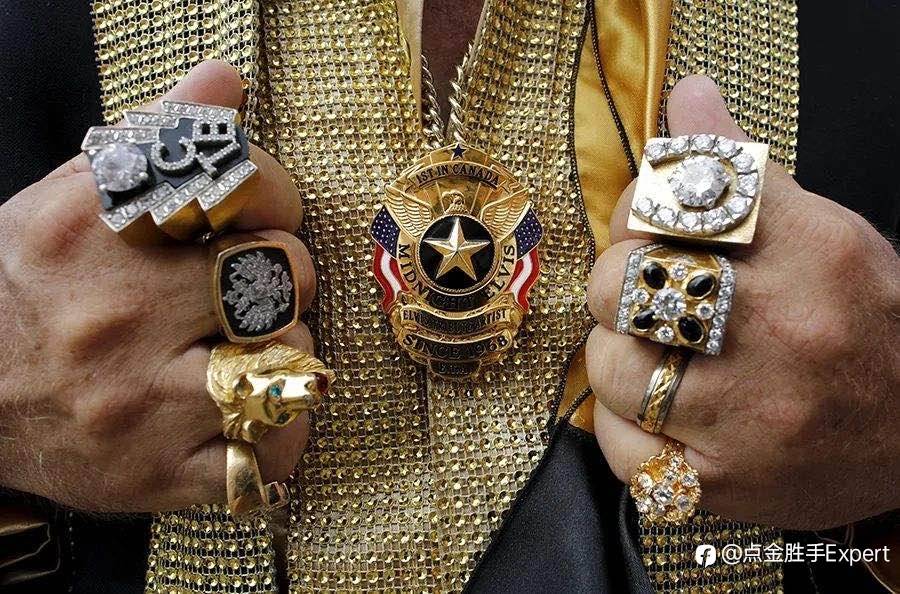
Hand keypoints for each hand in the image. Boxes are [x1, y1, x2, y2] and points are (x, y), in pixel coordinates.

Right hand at [0, 61, 316, 511]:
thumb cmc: (33, 291)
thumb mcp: (73, 199)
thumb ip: (155, 136)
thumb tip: (225, 81)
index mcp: (92, 232)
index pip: (244, 184)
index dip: (276, 196)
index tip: (258, 213)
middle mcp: (115, 317)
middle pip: (286, 274)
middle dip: (285, 277)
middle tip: (249, 289)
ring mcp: (139, 407)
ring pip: (293, 361)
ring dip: (283, 351)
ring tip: (235, 348)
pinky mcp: (159, 477)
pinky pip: (273, 451)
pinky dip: (279, 431)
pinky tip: (242, 411)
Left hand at [586, 75, 899, 528]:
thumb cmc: (867, 326)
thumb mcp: (825, 232)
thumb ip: (745, 167)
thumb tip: (688, 94)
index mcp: (810, 250)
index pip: (668, 198)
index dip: (637, 209)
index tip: (650, 227)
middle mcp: (778, 330)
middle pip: (617, 280)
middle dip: (615, 280)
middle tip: (645, 293)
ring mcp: (748, 417)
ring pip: (608, 365)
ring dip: (616, 355)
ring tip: (657, 356)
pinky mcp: (722, 484)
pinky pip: (620, 447)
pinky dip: (624, 428)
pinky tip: (662, 414)